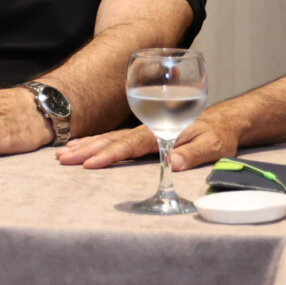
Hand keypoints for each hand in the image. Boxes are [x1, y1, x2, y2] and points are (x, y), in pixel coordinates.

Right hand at [56, 117, 238, 170]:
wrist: (223, 120)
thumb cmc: (219, 134)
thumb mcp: (214, 145)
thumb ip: (192, 152)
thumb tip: (172, 161)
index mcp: (159, 132)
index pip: (129, 146)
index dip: (109, 155)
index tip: (90, 164)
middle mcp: (145, 130)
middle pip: (110, 140)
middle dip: (86, 149)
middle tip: (63, 158)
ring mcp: (140, 131)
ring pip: (108, 138)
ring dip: (85, 145)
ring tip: (62, 152)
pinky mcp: (140, 134)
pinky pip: (112, 137)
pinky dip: (94, 140)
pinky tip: (79, 144)